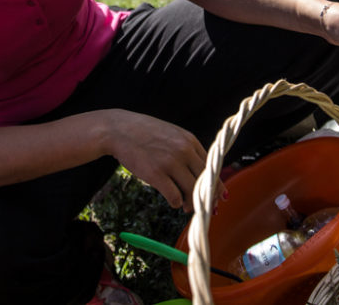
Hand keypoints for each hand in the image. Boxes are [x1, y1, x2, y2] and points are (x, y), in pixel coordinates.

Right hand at [103, 110, 224, 211]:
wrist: (119, 129)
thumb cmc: (144, 133)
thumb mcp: (171, 134)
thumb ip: (186, 149)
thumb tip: (201, 171)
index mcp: (189, 140)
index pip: (212, 166)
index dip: (216, 184)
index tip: (220, 195)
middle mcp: (184, 151)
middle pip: (206, 181)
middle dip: (209, 198)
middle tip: (208, 208)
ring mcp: (170, 162)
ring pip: (192, 192)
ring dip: (191, 204)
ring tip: (186, 207)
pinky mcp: (156, 174)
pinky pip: (174, 197)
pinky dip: (176, 203)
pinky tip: (173, 202)